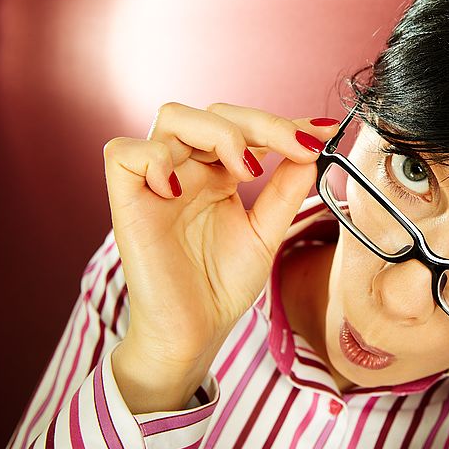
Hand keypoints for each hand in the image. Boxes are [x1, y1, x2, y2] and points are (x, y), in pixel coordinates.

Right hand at [103, 102, 337, 411]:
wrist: (195, 334)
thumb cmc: (222, 286)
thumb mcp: (266, 233)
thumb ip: (285, 192)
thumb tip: (311, 151)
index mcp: (219, 174)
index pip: (248, 129)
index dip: (285, 123)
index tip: (324, 130)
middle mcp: (188, 169)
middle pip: (215, 113)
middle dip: (262, 123)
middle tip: (298, 146)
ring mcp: (157, 182)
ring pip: (173, 117)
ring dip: (218, 132)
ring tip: (246, 170)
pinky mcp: (128, 202)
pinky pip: (123, 154)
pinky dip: (153, 158)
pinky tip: (181, 188)